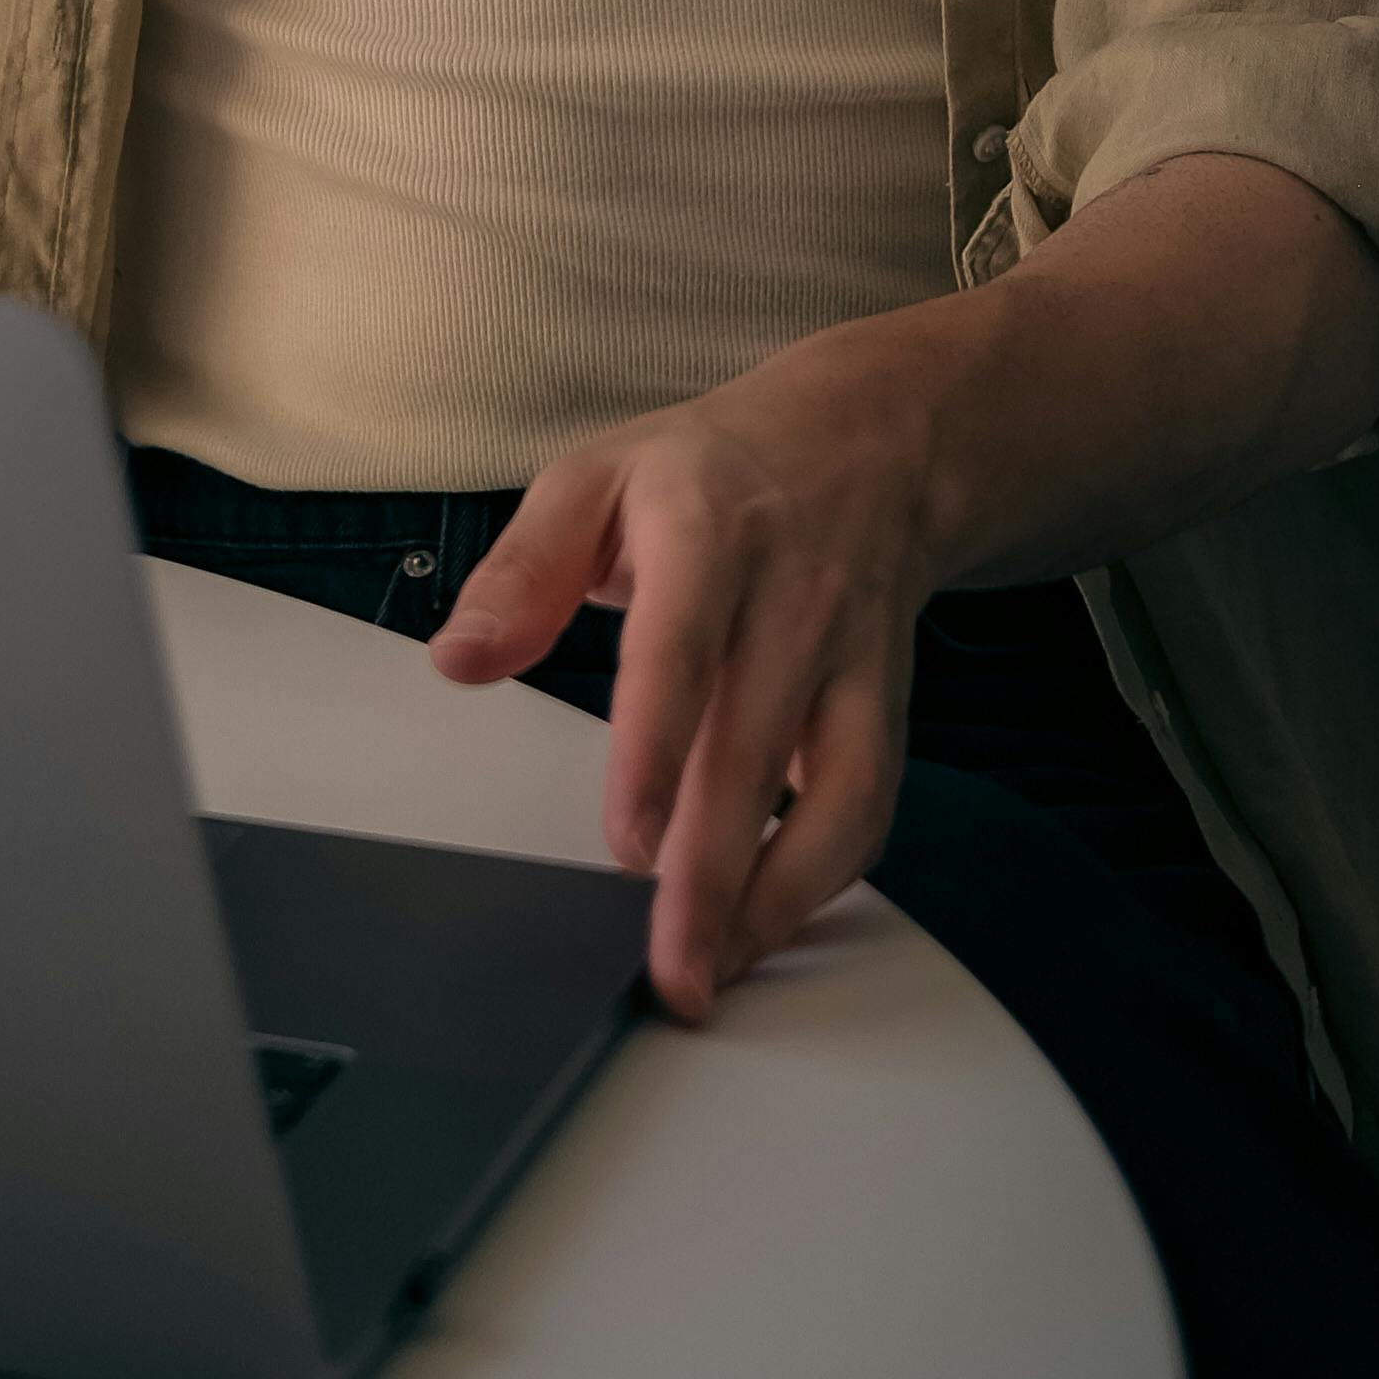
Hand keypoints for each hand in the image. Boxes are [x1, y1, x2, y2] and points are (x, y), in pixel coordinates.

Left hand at [420, 156, 1378, 1024]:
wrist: (923, 409)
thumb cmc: (739, 444)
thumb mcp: (605, 463)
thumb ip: (522, 563)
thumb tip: (454, 655)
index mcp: (711, 511)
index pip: (685, 636)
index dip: (663, 735)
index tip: (624, 828)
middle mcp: (795, 578)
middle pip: (765, 730)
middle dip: (716, 854)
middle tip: (672, 961)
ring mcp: (861, 636)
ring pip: (839, 780)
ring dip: (780, 886)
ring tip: (723, 970)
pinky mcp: (896, 681)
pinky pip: (874, 785)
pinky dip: (830, 864)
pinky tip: (788, 921)